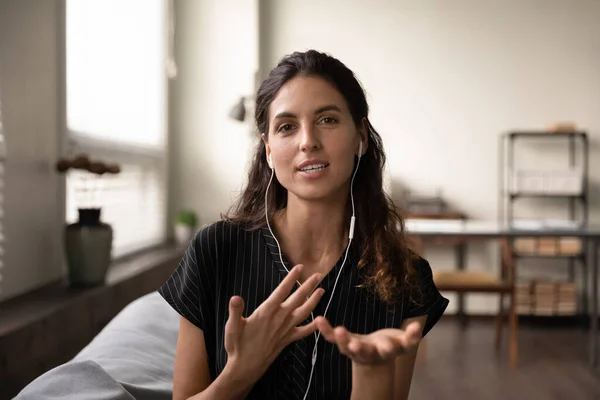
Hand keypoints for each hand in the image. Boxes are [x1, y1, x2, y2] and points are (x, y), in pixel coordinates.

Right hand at [224, 264, 324, 382]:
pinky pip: (303, 332)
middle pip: (297, 299)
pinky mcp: (286, 340)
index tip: (300, 267)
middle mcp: (278, 320)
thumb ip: (235, 311)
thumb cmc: (237, 345)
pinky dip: (312, 326)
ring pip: (304, 313)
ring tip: (322, 291)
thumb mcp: (232, 327)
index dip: (291, 278)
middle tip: (319, 275)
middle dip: (308, 286)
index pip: (281, 291)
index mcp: (266, 313)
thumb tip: (235, 298)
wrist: (245, 368)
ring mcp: (284, 330)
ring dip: (314, 301)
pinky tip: (319, 320)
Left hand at [315, 317, 421, 365]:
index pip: (388, 350)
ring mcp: (354, 349)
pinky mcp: (343, 343)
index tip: (390, 345)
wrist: (376, 358)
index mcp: (385, 351)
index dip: (389, 347)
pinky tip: (319, 319)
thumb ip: (411, 337)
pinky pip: (332, 337)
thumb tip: (418, 327)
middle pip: (364, 352)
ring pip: (346, 346)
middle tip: (356, 345)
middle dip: (360, 349)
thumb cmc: (391, 345)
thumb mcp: (404, 343)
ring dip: (342, 339)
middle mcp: (368, 352)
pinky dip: (325, 330)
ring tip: (338, 330)